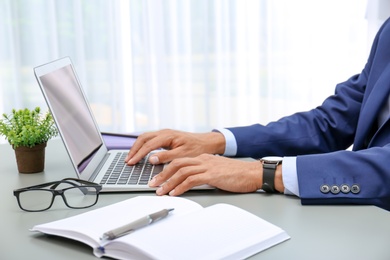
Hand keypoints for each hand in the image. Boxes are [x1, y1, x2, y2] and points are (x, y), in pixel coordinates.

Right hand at [125, 129, 224, 164]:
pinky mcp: (165, 137)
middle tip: (127, 160)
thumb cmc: (197, 149)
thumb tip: (151, 159)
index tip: (131, 162)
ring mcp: (164, 133)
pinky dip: (142, 146)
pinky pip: (150, 139)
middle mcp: (164, 132)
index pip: (148, 145)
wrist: (207, 142)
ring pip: (145, 137)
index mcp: (168, 136)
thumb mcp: (183, 155)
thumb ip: (166, 157)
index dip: (138, 154)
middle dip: (134, 149)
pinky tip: (140, 153)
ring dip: (137, 147)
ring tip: (131, 157)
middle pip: (143, 138)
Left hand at [148, 154, 262, 195]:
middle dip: (162, 174)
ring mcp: (207, 166)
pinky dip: (180, 187)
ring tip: (160, 191)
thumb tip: (191, 181)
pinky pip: (191, 180)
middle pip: (176, 164)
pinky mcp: (212, 175)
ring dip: (168, 182)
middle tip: (153, 184)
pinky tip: (175, 193)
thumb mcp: (217, 171)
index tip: (158, 178)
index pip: (180, 160)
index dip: (166, 169)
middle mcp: (203, 160)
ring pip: (181, 171)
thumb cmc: (237, 174)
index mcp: (203, 158)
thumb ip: (204, 173)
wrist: (252, 173)